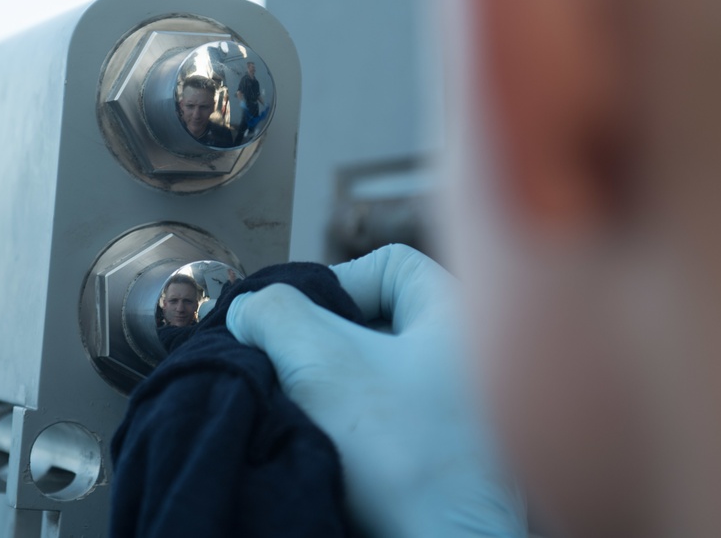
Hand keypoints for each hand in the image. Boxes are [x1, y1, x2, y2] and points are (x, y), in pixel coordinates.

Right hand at [227, 245, 525, 537]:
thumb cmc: (406, 454)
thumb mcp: (324, 364)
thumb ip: (277, 316)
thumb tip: (252, 311)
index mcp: (459, 314)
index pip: (388, 264)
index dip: (333, 283)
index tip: (299, 323)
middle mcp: (468, 355)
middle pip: (378, 322)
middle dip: (322, 344)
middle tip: (291, 372)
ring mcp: (461, 409)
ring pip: (377, 376)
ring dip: (332, 391)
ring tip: (305, 415)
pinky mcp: (446, 456)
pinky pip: (389, 421)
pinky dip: (352, 430)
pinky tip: (326, 449)